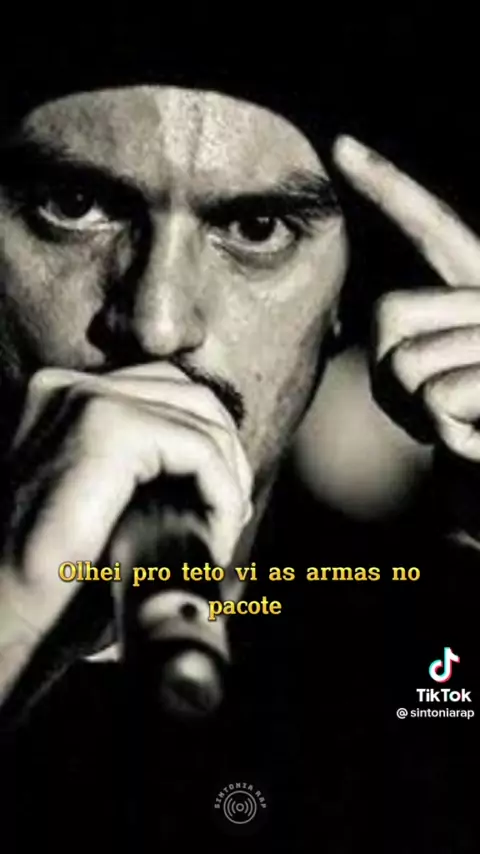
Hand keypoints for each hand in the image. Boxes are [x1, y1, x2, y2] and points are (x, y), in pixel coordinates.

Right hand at [0, 362, 251, 703]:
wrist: (6, 619)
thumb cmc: (56, 582)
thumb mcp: (109, 510)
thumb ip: (149, 475)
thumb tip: (226, 474)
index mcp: (64, 401)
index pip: (166, 393)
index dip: (208, 445)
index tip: (219, 507)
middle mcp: (68, 388)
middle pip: (190, 396)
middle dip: (226, 455)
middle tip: (228, 518)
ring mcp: (84, 400)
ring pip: (201, 418)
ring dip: (229, 478)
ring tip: (220, 533)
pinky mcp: (106, 427)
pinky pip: (199, 447)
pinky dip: (223, 492)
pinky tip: (216, 535)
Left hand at [333, 135, 479, 464]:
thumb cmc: (471, 428)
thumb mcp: (441, 375)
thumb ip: (416, 335)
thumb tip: (384, 327)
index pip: (433, 227)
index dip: (388, 187)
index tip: (340, 146)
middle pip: (390, 312)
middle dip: (389, 377)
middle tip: (435, 409)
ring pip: (405, 361)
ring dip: (416, 413)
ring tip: (459, 424)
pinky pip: (435, 398)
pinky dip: (443, 434)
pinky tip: (473, 439)